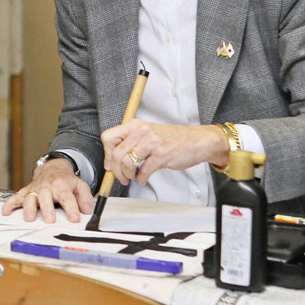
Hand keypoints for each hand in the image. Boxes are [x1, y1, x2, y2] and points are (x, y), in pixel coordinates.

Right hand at [1, 159, 93, 223]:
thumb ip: (85, 198)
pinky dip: (9, 205)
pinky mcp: (26, 192)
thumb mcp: (80, 185)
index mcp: (62, 186)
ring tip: (29, 219)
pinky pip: (15, 198)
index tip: (74, 219)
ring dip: (29, 208)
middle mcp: (47, 187)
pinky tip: (6, 213)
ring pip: (30, 198)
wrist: (52, 169)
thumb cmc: (66, 180)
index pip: (67, 198)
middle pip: (45, 197)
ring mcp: (35, 189)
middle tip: (49, 220)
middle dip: (47, 209)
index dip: (71, 209)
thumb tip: (88, 211)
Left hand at [100, 120, 227, 185]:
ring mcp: (152, 143)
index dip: (106, 154)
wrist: (197, 141)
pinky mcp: (162, 155)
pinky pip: (144, 171)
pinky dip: (141, 179)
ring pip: (127, 163)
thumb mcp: (147, 134)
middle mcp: (142, 131)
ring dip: (127, 175)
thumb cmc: (172, 139)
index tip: (110, 164)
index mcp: (135, 125)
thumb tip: (110, 162)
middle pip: (116, 154)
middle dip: (116, 170)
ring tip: (133, 177)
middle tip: (121, 177)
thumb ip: (129, 144)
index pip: (108, 137)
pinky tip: (143, 178)